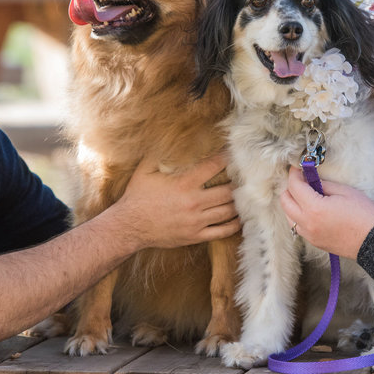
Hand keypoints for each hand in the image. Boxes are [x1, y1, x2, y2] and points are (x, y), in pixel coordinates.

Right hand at [116, 153, 239, 248]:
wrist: (129, 226)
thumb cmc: (137, 196)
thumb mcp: (145, 170)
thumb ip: (159, 154)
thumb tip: (169, 137)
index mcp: (183, 184)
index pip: (213, 166)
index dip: (226, 158)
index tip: (233, 153)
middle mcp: (193, 203)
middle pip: (228, 192)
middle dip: (238, 183)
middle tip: (244, 177)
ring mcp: (196, 221)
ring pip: (228, 211)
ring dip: (238, 203)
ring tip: (244, 195)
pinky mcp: (195, 236)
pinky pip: (222, 232)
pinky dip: (234, 225)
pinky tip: (238, 218)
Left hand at [280, 165, 373, 258]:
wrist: (373, 241)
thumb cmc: (363, 214)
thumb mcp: (344, 191)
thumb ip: (322, 184)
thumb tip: (310, 180)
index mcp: (314, 208)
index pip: (294, 187)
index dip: (293, 174)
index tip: (296, 168)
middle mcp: (307, 223)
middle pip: (285, 202)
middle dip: (289, 188)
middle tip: (300, 180)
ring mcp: (309, 235)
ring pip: (288, 216)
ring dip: (292, 203)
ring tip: (305, 195)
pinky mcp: (314, 242)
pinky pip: (298, 226)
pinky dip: (298, 215)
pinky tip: (310, 209)